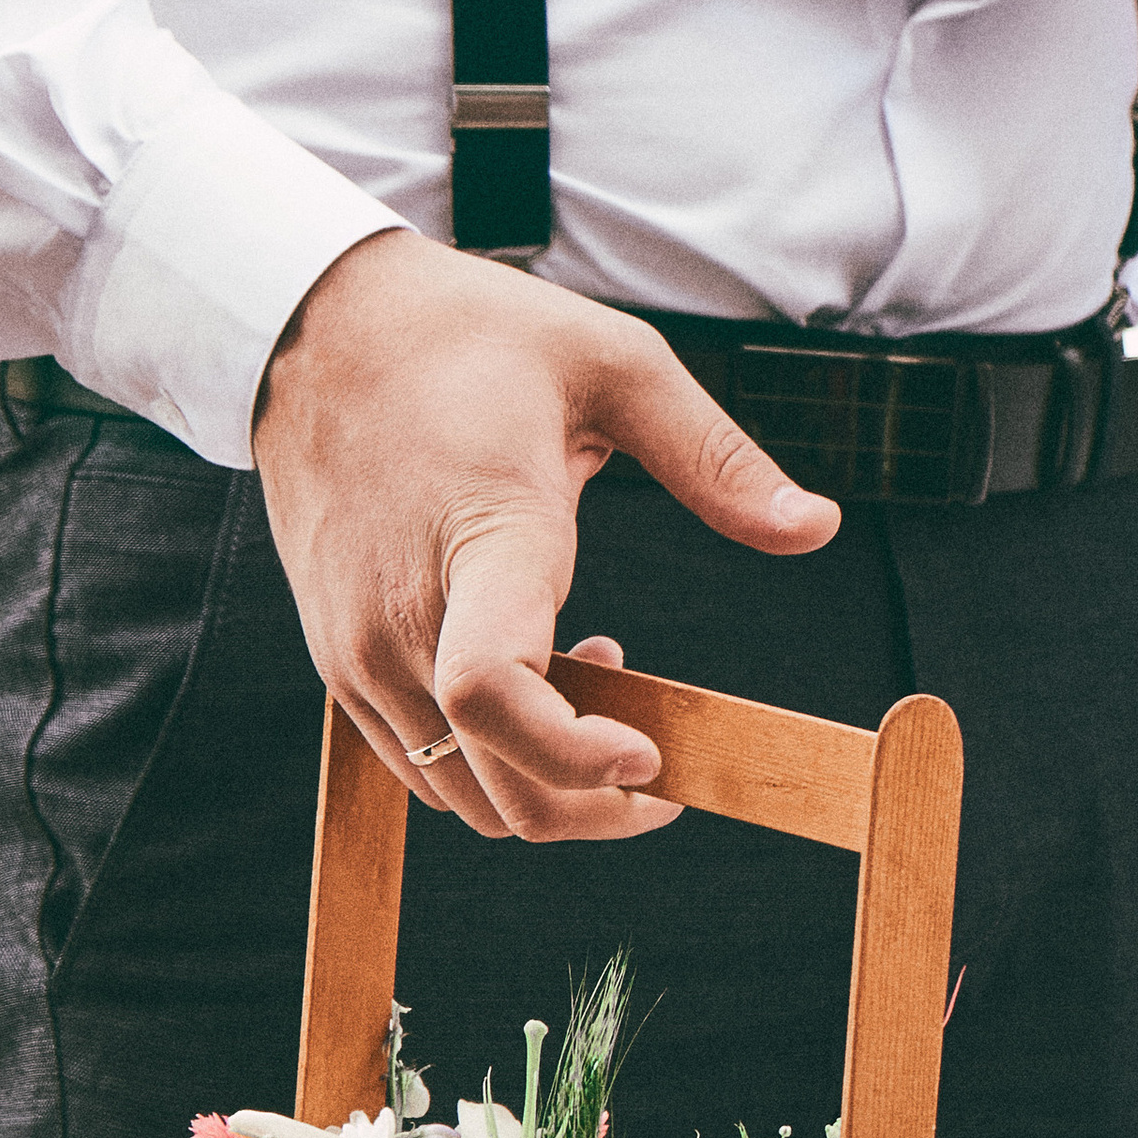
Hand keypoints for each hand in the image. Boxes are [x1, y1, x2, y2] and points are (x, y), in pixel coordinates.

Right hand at [250, 232, 839, 841]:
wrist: (318, 331)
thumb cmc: (471, 337)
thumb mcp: (615, 364)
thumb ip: (717, 458)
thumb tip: (818, 528)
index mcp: (481, 539)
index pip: (499, 694)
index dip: (579, 756)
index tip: (650, 753)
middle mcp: (402, 617)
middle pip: (499, 785)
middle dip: (599, 806)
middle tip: (665, 761)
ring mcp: (358, 651)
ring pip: (461, 798)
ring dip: (543, 782)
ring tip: (596, 684)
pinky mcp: (338, 663)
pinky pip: (419, 768)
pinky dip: (487, 763)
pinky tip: (534, 679)